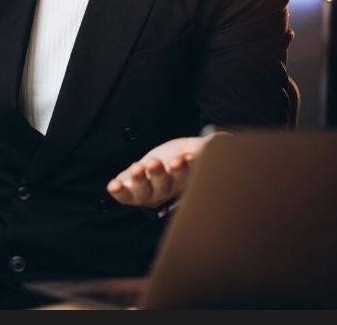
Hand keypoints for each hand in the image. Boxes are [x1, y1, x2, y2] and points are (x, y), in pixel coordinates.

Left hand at [106, 134, 225, 207]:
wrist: (156, 164)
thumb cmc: (178, 157)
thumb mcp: (193, 147)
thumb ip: (207, 145)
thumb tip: (223, 140)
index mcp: (184, 179)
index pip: (186, 176)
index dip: (184, 168)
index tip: (182, 158)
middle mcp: (166, 189)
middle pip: (164, 185)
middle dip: (160, 174)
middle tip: (155, 162)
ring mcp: (148, 192)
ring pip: (144, 191)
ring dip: (140, 180)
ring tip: (137, 167)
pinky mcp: (130, 191)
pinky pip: (125, 196)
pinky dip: (119, 192)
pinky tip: (113, 185)